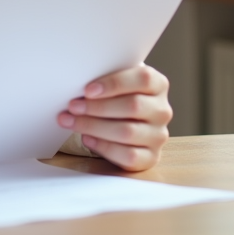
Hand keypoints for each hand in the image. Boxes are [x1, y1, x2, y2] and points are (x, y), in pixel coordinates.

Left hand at [57, 64, 171, 171]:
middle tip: (73, 106)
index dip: (114, 83)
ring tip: (71, 121)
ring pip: (128, 132)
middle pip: (133, 106)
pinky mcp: (151, 157)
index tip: (88, 90)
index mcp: (158, 84)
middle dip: (98, 107)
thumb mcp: (115, 82)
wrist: (124, 122)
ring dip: (94, 126)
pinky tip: (87, 138)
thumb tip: (78, 83)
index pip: (143, 78)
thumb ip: (105, 77)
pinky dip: (103, 147)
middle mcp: (162, 110)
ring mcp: (158, 135)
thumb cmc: (116, 97)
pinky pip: (128, 155)